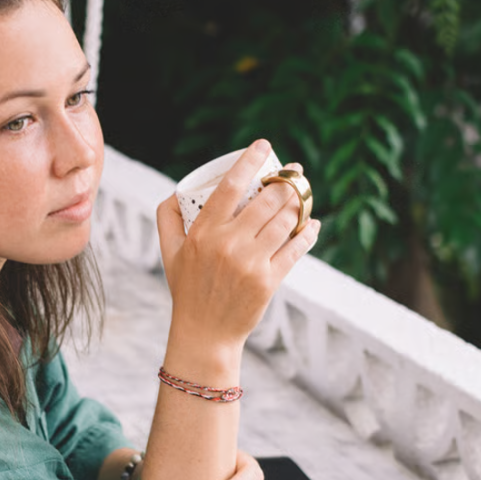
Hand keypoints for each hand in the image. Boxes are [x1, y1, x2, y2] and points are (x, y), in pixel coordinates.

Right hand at [157, 140, 320, 351]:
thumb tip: (177, 190)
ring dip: (300, 202)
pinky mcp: (269, 281)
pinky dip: (308, 234)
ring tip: (304, 193)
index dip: (250, 161)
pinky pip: (295, 249)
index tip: (263, 145)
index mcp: (203, 232)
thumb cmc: (187, 289)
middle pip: (267, 200)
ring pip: (284, 221)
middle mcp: (228, 244)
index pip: (230, 186)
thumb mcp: (169, 253)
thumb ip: (167, 218)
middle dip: (286, 180)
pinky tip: (313, 224)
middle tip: (294, 170)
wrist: (204, 333)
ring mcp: (250, 263)